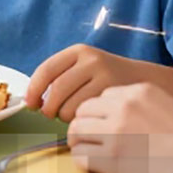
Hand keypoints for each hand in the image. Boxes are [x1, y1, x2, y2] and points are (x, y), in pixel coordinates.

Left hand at [25, 45, 141, 122]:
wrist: (143, 80)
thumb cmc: (105, 78)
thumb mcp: (84, 67)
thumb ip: (60, 77)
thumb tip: (31, 101)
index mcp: (79, 51)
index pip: (46, 69)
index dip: (34, 89)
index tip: (29, 104)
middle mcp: (91, 59)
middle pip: (56, 89)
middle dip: (48, 107)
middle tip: (48, 115)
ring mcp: (104, 76)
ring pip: (70, 105)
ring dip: (64, 116)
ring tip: (70, 115)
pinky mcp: (113, 94)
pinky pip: (86, 114)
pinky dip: (80, 121)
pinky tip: (86, 118)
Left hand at [68, 84, 172, 172]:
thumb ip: (148, 107)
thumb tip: (131, 119)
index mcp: (139, 91)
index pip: (102, 96)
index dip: (102, 114)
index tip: (106, 127)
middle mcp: (124, 106)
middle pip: (84, 109)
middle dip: (86, 125)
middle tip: (92, 141)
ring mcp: (115, 131)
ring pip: (76, 130)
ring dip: (81, 142)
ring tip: (92, 153)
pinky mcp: (111, 158)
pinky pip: (80, 155)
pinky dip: (84, 160)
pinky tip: (97, 166)